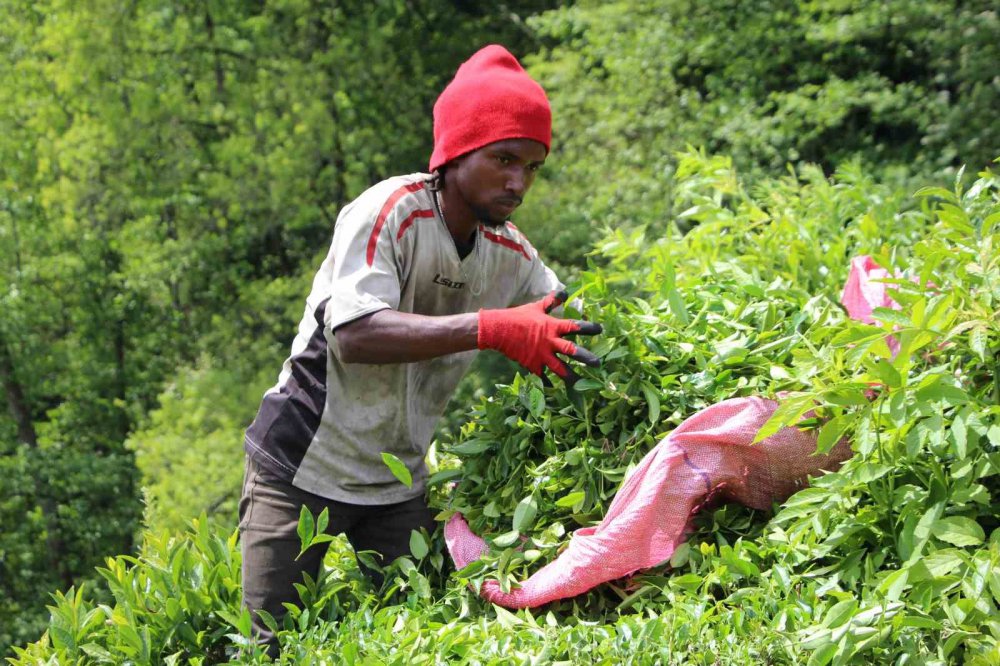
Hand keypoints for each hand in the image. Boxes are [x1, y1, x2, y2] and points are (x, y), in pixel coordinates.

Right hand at [478, 290, 601, 382]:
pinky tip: (555, 389)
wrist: (498, 330)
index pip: (575, 326)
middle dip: (586, 357)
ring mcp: (541, 355)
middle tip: (598, 364)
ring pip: (560, 369)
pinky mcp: (532, 365)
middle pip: (572, 351)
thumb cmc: (518, 316)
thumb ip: (552, 301)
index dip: (589, 328)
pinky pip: (543, 377)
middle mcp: (550, 342)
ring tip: (583, 384)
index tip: (600, 329)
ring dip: (572, 377)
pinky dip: (549, 383)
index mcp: (552, 327)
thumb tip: (563, 292)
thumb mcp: (536, 307)